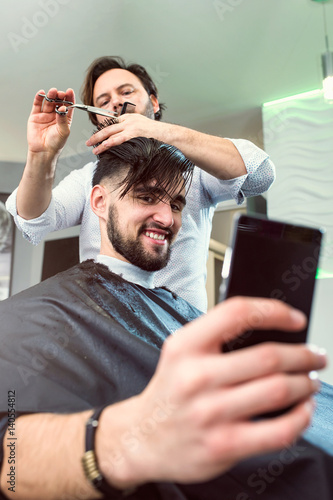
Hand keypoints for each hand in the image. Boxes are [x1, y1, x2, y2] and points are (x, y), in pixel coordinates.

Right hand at [27, 88, 74, 156]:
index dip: (69, 98)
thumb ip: (63, 119)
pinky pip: (37, 105)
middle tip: (61, 93)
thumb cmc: (56, 144)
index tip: (69, 91)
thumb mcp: (63, 131)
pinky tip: (41, 93)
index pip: (68, 106)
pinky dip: (39, 98)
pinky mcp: (35, 116)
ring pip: (48, 102)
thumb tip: (63, 108)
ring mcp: (45, 115)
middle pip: (58, 102)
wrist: (43, 151)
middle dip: (59, 96)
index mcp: (64, 119)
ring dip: (51, 95)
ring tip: (53, 92)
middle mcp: (55, 115)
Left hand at [86, 113, 161, 154]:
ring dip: (100, 141)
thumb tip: (121, 139)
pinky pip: (119, 138)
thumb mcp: (141, 129)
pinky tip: (103, 146)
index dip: (103, 132)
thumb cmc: (155, 134)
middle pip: (108, 128)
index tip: (96, 139)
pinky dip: (110, 142)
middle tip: (88, 142)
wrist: (166, 133)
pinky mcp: (134, 132)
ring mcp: (130, 125)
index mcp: (128, 117)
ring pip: (111, 133)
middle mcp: (128, 119)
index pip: (112, 124)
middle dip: (96, 136)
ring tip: (93, 148)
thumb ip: (130, 132)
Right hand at [97, 297, 326, 487]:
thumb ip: (217, 337)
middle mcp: (196, 377)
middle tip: (316, 355)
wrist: (142, 437)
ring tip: (311, 380)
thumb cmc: (170, 391)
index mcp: (185, 346)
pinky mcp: (223, 445)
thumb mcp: (180, 352)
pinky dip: (301, 418)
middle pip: (268, 356)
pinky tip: (304, 410)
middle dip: (304, 355)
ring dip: (307, 383)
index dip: (274, 311)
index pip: (237, 313)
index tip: (296, 319)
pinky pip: (278, 431)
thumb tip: (274, 329)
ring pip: (279, 390)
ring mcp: (210, 413)